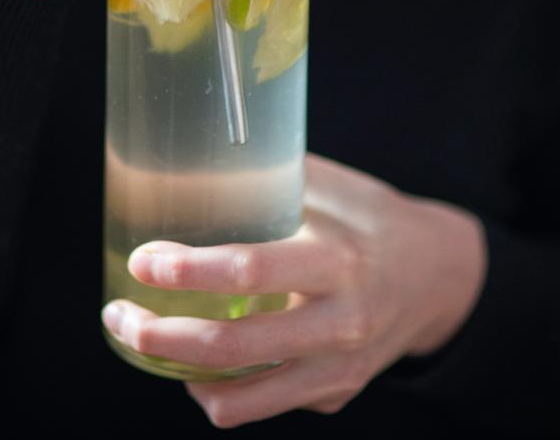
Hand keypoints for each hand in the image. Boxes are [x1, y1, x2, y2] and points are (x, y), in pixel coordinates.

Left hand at [100, 151, 486, 427]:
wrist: (440, 277)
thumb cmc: (372, 220)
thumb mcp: (331, 188)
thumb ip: (268, 177)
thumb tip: (190, 156)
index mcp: (336, 260)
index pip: (249, 270)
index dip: (186, 269)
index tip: (142, 260)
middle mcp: (340, 324)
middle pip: (232, 348)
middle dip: (159, 337)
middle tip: (120, 316)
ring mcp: (338, 369)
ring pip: (241, 400)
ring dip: (178, 374)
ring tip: (145, 343)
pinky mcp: (335, 395)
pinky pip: (263, 402)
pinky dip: (221, 386)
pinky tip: (203, 356)